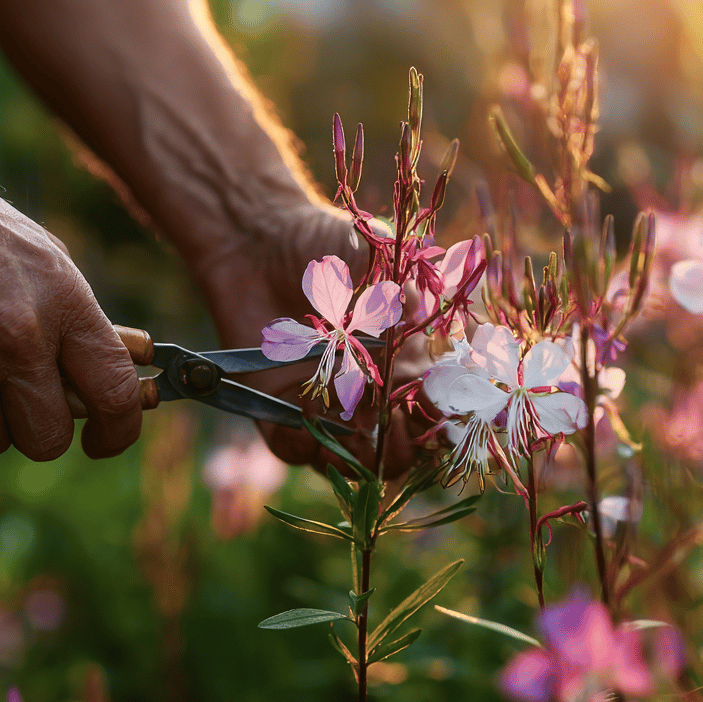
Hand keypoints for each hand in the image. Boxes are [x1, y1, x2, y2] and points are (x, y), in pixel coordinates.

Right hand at [0, 84, 140, 460]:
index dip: (118, 430)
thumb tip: (136, 370)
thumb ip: (85, 321)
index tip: (104, 438)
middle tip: (18, 399)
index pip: (113, 393)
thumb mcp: (41, 256)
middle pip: (48, 440)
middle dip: (38, 427)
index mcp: (61, 301)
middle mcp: (14, 338)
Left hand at [197, 201, 422, 477]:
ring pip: (351, 464)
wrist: (261, 237)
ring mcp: (326, 407)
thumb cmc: (328, 244)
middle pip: (398, 453)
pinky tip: (305, 399)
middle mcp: (370, 395)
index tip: (434, 406)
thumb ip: (402, 295)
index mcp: (406, 364)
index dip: (441, 421)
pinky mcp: (279, 412)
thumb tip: (413, 332)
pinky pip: (297, 451)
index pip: (435, 414)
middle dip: (400, 445)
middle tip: (389, 416)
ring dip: (356, 452)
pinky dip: (306, 439)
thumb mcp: (377, 260)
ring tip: (350, 417)